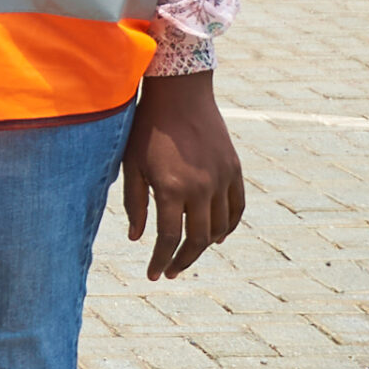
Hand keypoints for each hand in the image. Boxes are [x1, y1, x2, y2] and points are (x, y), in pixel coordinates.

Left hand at [123, 71, 244, 280]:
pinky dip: (228, 228)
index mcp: (170, 188)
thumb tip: (136, 238)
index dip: (160, 260)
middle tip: (170, 271)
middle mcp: (200, 188)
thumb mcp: (131, 163)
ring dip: (204, 246)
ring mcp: (221, 180)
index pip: (168, 238)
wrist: (179, 94)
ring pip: (218, 228)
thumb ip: (134, 203)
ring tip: (187, 253)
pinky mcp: (234, 171)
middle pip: (196, 239)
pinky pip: (237, 210)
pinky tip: (215, 236)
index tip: (153, 274)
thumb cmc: (147, 128)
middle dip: (182, 261)